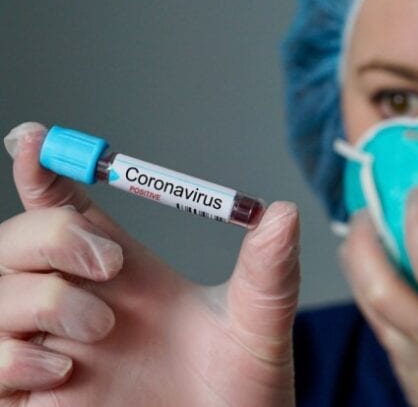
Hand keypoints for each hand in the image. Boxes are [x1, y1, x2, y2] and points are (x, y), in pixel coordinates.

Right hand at [0, 122, 299, 405]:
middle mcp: (80, 306)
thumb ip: (268, 273)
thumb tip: (285, 212)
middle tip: (108, 261)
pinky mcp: (33, 404)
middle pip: (15, 245)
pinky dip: (6, 360)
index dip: (45, 172)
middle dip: (47, 236)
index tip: (37, 140)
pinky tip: (60, 373)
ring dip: (34, 301)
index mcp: (126, 276)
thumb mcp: (259, 329)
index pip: (67, 211)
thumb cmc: (244, 393)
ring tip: (99, 329)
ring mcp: (50, 355)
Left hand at [339, 186, 417, 406]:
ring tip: (364, 231)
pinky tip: (382, 276)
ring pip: (367, 308)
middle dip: (363, 238)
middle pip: (377, 286)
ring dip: (357, 265)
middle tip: (367, 204)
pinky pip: (378, 329)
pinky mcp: (408, 381)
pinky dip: (370, 294)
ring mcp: (416, 367)